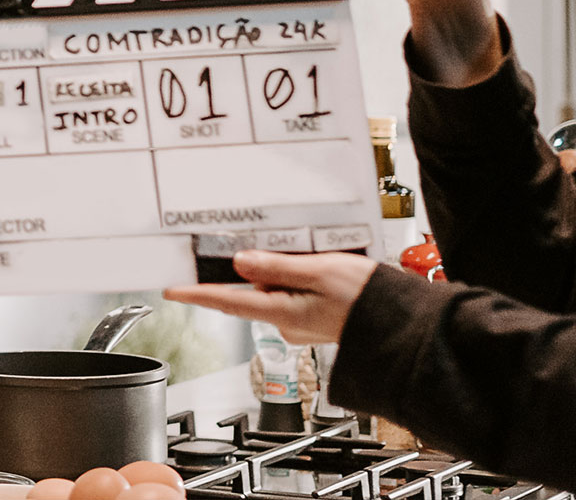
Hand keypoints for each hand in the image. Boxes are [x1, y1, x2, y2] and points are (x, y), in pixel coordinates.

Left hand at [165, 250, 377, 344]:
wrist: (404, 325)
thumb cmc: (370, 301)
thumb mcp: (321, 273)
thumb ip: (278, 267)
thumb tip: (241, 264)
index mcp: (283, 313)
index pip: (227, 302)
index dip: (196, 294)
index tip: (170, 290)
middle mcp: (286, 323)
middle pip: (247, 294)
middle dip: (238, 274)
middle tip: (233, 251)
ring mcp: (299, 323)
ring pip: (270, 292)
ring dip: (269, 273)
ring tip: (286, 253)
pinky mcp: (312, 319)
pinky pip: (288, 295)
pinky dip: (287, 279)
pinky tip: (302, 266)